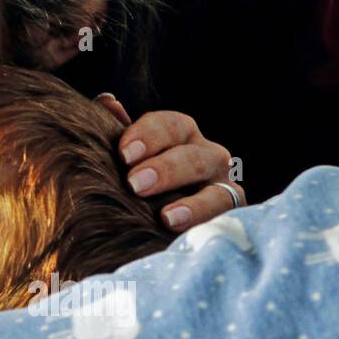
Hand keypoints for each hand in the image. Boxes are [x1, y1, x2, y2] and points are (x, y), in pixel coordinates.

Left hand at [95, 95, 243, 231]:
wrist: (143, 230)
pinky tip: (187, 238)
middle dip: (165, 169)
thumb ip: (112, 129)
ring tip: (166, 218)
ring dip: (193, 205)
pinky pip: (227, 227)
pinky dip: (209, 230)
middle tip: (135, 184)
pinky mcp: (231, 224)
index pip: (171, 125)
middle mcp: (209, 159)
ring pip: (219, 194)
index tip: (124, 154)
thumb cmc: (131, 183)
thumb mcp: (121, 159)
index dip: (149, 135)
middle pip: (194, 157)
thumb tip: (107, 100)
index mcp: (181, 136)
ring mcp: (224, 192)